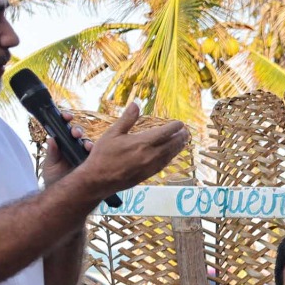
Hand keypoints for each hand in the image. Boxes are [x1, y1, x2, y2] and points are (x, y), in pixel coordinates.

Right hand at [68, 103, 188, 197]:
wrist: (99, 180)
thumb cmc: (103, 155)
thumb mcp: (113, 133)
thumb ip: (127, 119)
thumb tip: (136, 104)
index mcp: (142, 142)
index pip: (164, 133)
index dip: (174, 127)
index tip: (180, 123)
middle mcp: (149, 155)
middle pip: (171, 144)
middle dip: (180, 137)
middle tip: (186, 131)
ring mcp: (150, 166)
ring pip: (169, 155)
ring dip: (178, 147)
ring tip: (183, 141)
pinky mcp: (148, 175)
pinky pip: (164, 164)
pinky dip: (170, 157)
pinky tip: (171, 154)